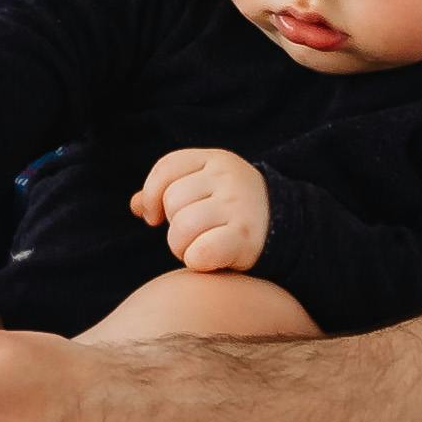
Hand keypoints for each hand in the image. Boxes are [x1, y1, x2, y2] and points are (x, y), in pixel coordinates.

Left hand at [135, 144, 271, 279]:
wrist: (285, 228)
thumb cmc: (232, 210)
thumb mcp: (206, 189)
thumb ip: (169, 192)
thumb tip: (135, 206)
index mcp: (216, 159)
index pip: (166, 169)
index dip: (151, 195)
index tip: (153, 217)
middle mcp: (228, 178)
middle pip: (172, 202)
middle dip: (172, 226)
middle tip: (191, 236)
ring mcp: (238, 205)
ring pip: (182, 228)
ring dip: (182, 247)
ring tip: (199, 247)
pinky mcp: (244, 237)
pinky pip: (200, 253)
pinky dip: (196, 261)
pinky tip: (208, 260)